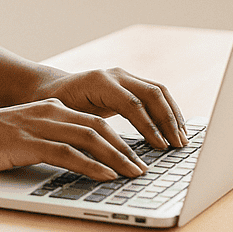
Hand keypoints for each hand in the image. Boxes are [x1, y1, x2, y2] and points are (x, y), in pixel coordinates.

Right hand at [0, 98, 149, 179]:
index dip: (120, 139)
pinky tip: (106, 176)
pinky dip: (91, 165)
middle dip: (127, 149)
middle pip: (100, 127)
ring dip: (117, 158)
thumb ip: (49, 141)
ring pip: (90, 138)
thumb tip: (76, 161)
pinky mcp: (28, 142)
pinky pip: (67, 153)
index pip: (95, 121)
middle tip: (145, 168)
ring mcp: (39, 126)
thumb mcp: (25, 135)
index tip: (138, 157)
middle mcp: (49, 113)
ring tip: (134, 174)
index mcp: (50, 109)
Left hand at [42, 67, 187, 148]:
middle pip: (151, 93)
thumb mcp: (65, 119)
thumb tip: (104, 156)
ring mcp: (124, 76)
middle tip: (178, 145)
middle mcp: (114, 75)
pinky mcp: (130, 83)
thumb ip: (85, 131)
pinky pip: (155, 93)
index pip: (132, 103)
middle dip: (168, 120)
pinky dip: (168, 110)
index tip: (161, 147)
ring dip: (173, 115)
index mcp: (98, 82)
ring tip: (182, 140)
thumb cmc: (54, 107)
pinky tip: (175, 129)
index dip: (149, 126)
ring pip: (158, 91)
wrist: (50, 88)